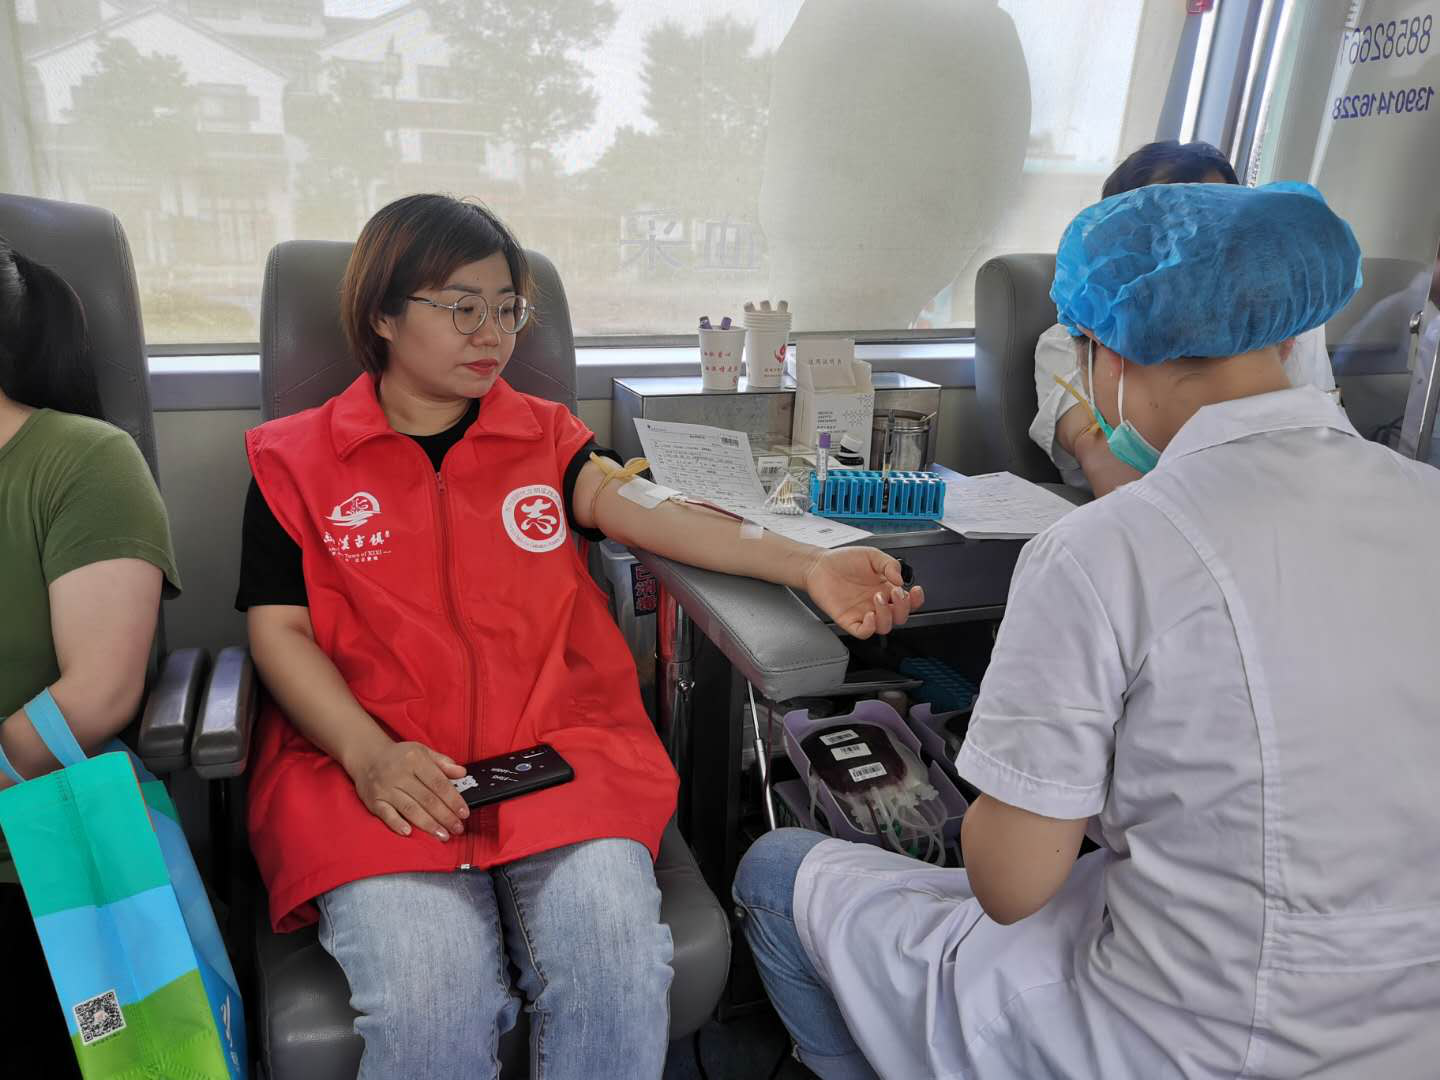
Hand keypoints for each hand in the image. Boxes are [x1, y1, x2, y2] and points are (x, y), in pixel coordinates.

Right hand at [348, 739, 469, 840]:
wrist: (367, 756)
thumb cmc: (400, 757)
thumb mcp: (422, 752)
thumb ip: (443, 763)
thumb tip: (462, 773)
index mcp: (415, 760)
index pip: (439, 783)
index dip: (453, 800)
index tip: (464, 813)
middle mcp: (400, 774)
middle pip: (427, 799)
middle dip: (445, 816)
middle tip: (457, 828)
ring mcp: (385, 788)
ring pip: (410, 809)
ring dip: (428, 824)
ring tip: (443, 835)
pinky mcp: (373, 800)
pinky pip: (386, 814)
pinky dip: (397, 823)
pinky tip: (409, 833)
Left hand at [800, 547, 923, 637]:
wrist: (820, 565)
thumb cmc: (844, 561)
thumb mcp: (872, 556)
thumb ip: (889, 564)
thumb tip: (901, 580)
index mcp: (886, 589)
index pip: (908, 602)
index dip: (916, 600)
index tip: (915, 590)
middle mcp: (877, 603)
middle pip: (900, 616)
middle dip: (903, 607)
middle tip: (894, 592)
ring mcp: (864, 613)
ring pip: (885, 627)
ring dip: (886, 615)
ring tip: (877, 598)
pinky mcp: (849, 620)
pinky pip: (864, 632)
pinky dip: (870, 627)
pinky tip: (869, 614)